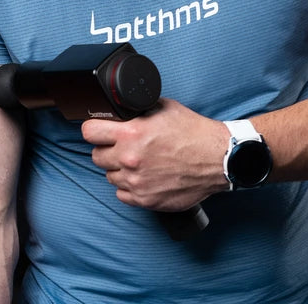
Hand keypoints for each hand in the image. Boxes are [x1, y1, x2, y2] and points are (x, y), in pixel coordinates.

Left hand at [81, 98, 227, 211]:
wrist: (218, 158)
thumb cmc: (193, 132)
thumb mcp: (163, 108)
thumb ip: (137, 111)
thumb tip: (120, 110)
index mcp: (131, 133)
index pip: (89, 132)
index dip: (94, 130)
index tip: (99, 132)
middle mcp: (130, 159)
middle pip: (97, 157)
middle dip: (107, 150)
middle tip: (122, 148)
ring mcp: (137, 182)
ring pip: (109, 176)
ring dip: (119, 170)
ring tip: (139, 163)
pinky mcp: (146, 200)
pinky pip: (122, 194)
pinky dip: (129, 187)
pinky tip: (143, 178)